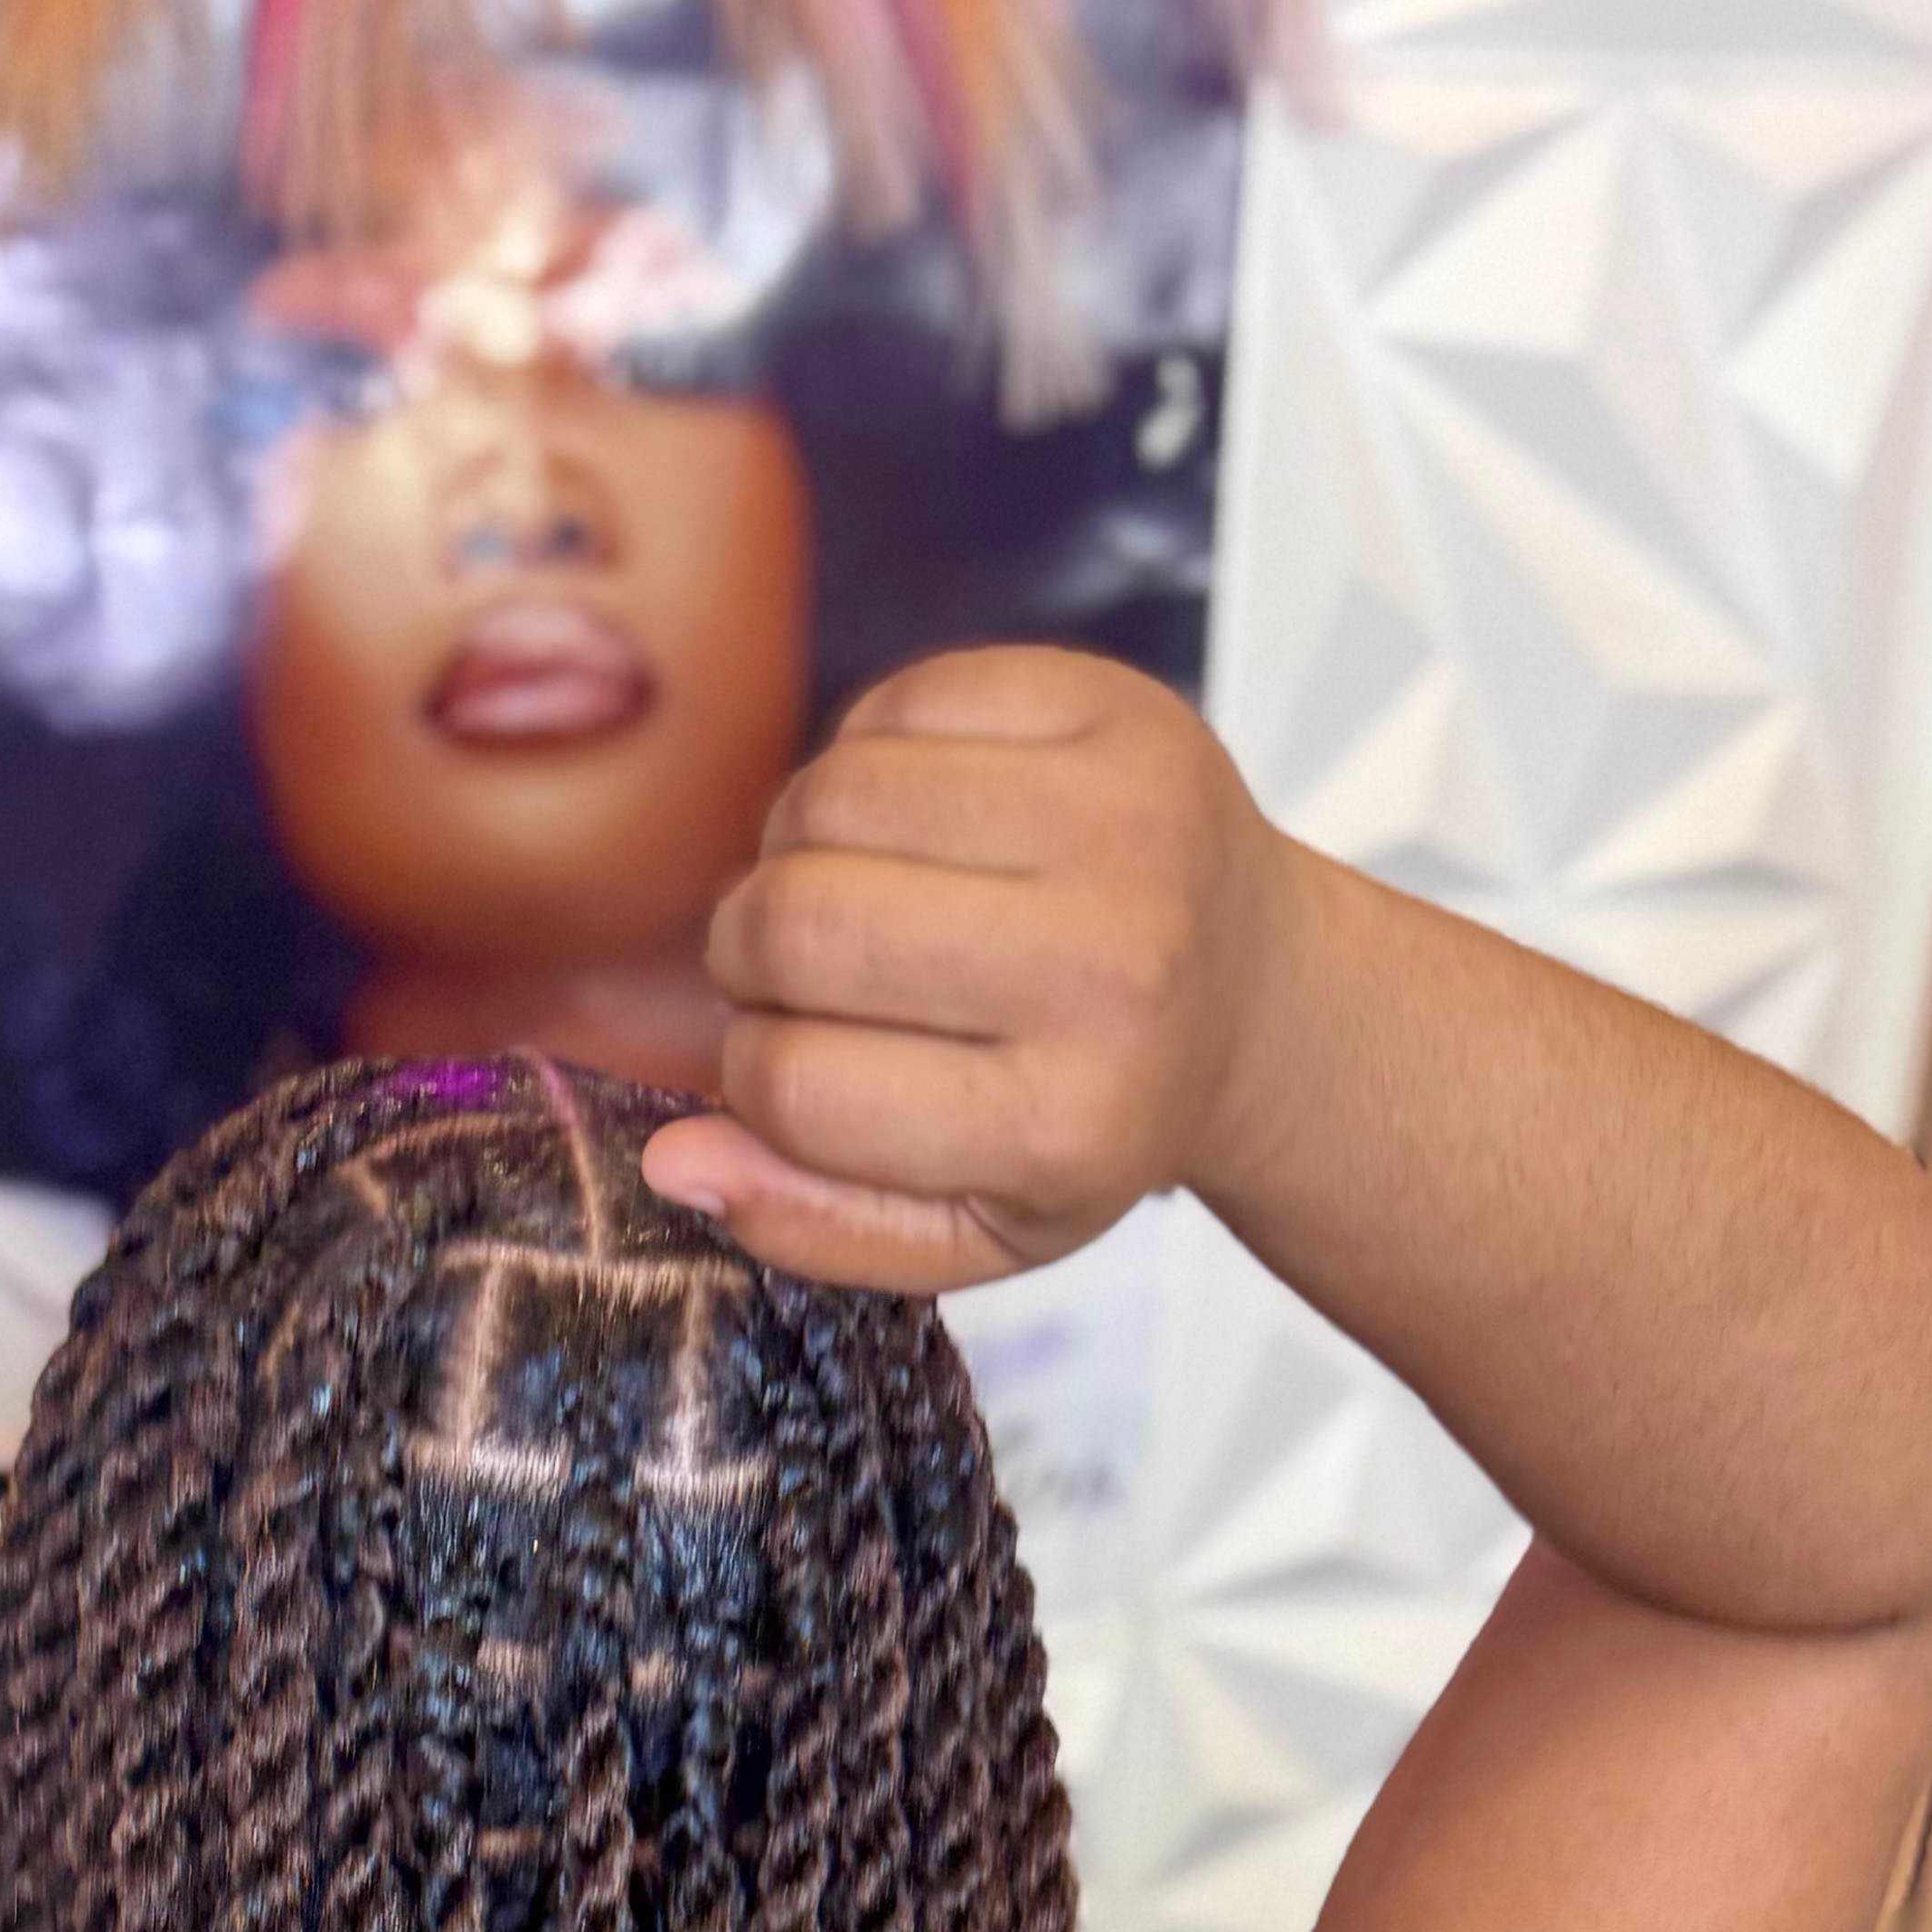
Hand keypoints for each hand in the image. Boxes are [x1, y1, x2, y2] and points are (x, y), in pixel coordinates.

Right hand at [643, 649, 1289, 1293]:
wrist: (1260, 1005)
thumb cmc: (1092, 1122)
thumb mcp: (977, 1229)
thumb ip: (821, 1224)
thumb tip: (671, 1161)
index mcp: (1064, 1124)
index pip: (796, 1083)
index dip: (751, 1073)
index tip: (790, 1064)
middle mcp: (1107, 972)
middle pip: (797, 925)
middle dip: (751, 949)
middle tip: (791, 968)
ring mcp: (1121, 824)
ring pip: (829, 799)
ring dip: (798, 846)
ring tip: (853, 890)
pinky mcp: (1117, 710)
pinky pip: (898, 701)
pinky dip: (870, 758)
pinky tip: (916, 821)